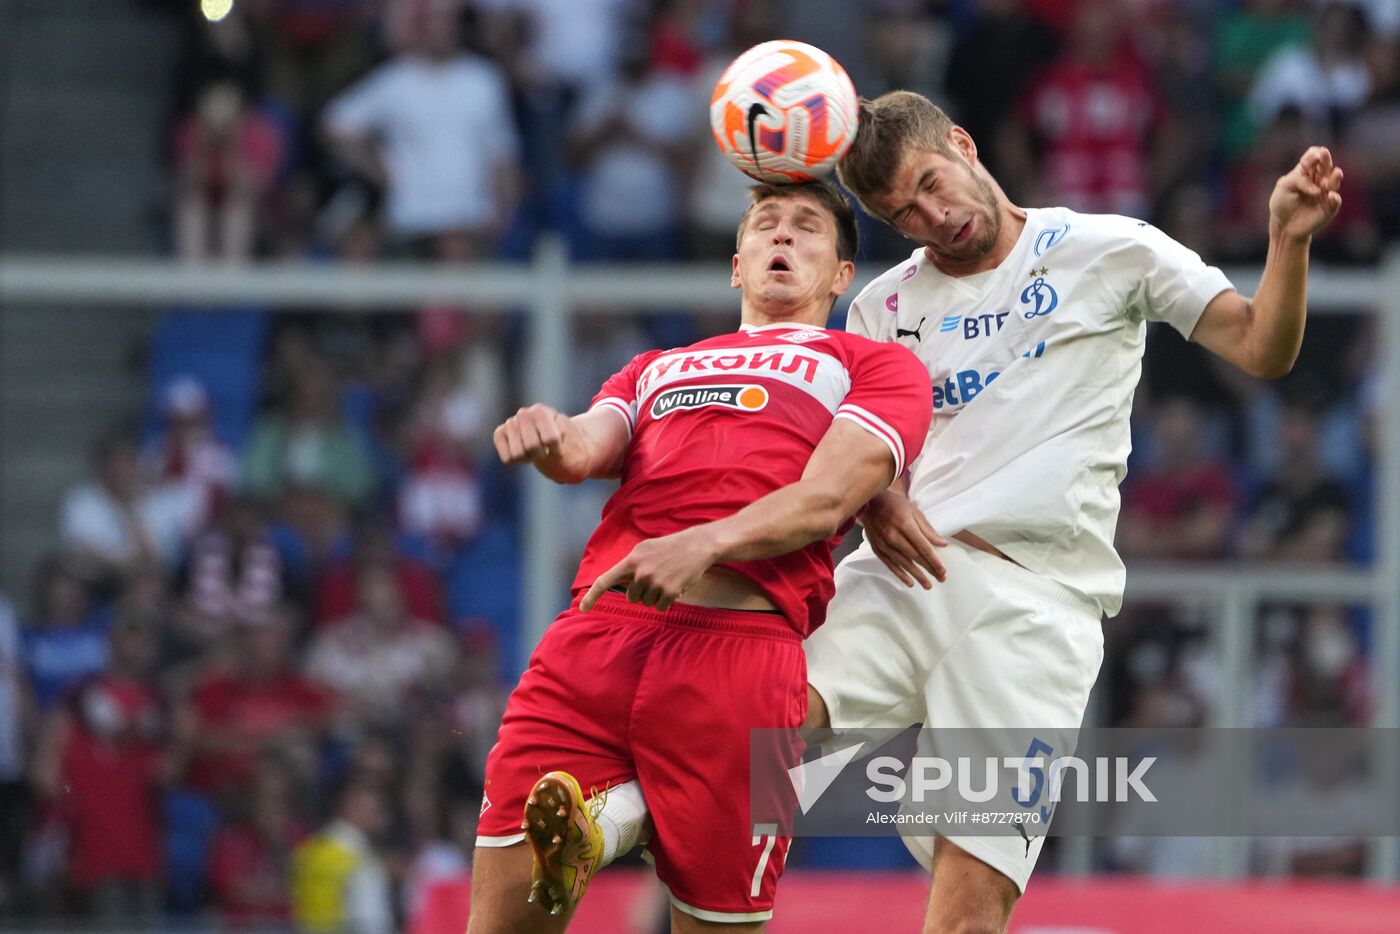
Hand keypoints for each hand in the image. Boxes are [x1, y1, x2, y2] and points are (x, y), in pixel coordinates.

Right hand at [493, 404, 583, 481]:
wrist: (562, 439)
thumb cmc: (569, 443)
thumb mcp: (574, 444)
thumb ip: (565, 451)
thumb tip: (559, 477)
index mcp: (541, 411)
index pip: (549, 439)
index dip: (557, 451)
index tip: (560, 450)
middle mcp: (524, 413)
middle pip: (531, 447)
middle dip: (541, 454)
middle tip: (547, 450)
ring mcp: (511, 422)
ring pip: (517, 454)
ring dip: (529, 457)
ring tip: (536, 450)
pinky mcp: (500, 434)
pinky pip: (508, 458)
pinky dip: (517, 460)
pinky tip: (525, 452)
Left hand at [580, 527, 720, 612]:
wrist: (697, 546)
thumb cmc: (670, 547)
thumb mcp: (645, 549)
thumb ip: (630, 564)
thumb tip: (618, 580)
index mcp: (632, 561)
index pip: (606, 580)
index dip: (592, 596)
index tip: (582, 608)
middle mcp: (640, 573)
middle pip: (631, 597)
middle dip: (641, 591)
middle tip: (655, 576)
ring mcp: (655, 583)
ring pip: (646, 602)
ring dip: (655, 595)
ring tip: (666, 578)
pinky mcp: (670, 593)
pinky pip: (660, 607)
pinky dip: (666, 601)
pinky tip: (674, 586)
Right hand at [862, 490, 947, 587]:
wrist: (870, 504)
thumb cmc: (895, 505)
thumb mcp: (915, 512)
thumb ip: (928, 530)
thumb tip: (943, 544)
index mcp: (905, 525)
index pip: (923, 547)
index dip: (934, 560)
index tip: (943, 570)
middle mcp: (893, 536)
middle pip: (915, 557)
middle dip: (929, 569)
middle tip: (941, 579)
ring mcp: (884, 544)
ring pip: (903, 564)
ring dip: (917, 576)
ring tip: (928, 585)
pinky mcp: (877, 549)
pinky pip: (890, 565)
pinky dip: (900, 574)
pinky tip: (910, 582)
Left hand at [1269, 146, 1343, 242]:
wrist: (1283, 226)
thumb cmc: (1283, 204)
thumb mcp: (1283, 186)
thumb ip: (1298, 179)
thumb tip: (1317, 188)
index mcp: (1307, 172)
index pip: (1314, 157)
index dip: (1312, 156)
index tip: (1305, 162)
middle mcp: (1319, 179)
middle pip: (1326, 165)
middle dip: (1325, 159)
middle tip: (1324, 154)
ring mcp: (1326, 192)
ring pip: (1335, 181)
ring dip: (1335, 177)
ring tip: (1336, 173)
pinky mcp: (1330, 206)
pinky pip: (1336, 201)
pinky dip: (1334, 198)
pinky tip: (1331, 195)